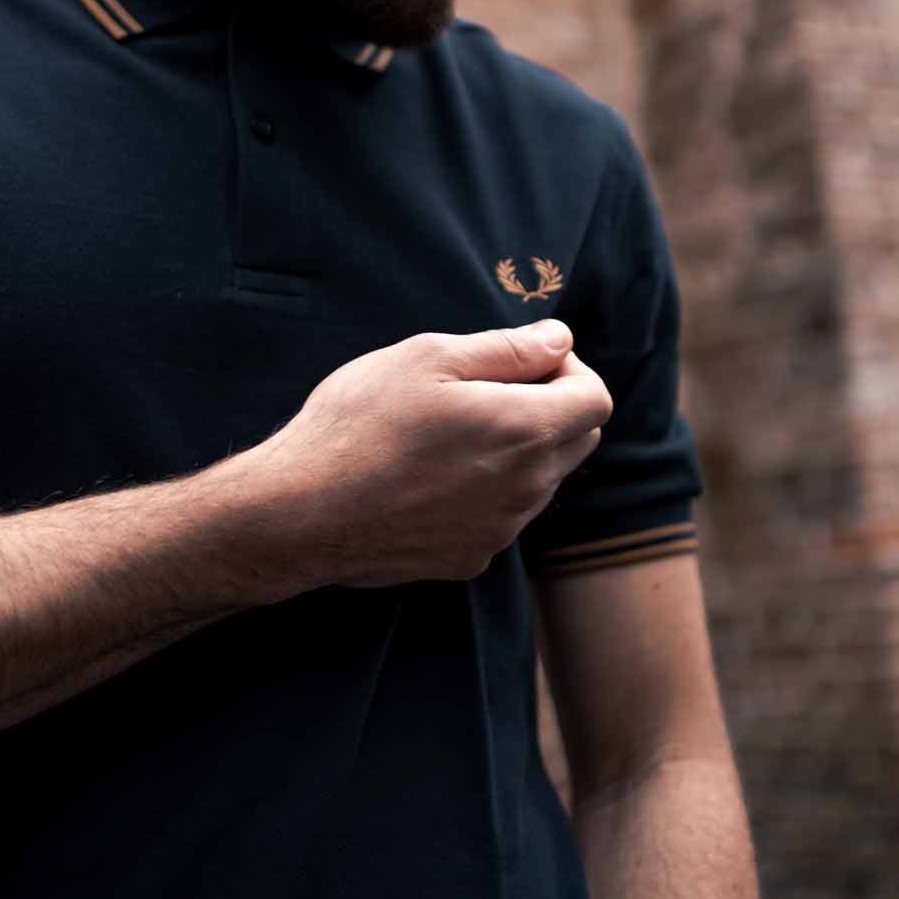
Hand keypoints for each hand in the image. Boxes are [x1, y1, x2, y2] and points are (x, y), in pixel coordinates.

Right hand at [253, 320, 611, 589]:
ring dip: (517, 451)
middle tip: (483, 390)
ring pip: (539, 481)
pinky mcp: (470, 558)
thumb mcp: (428, 357)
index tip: (521, 363)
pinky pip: (501, 515)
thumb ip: (507, 348)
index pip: (596, 399)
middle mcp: (526, 488)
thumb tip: (560, 340)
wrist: (302, 512)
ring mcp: (500, 530)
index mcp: (523, 430)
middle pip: (577, 440)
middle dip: (550, 407)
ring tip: (446, 434)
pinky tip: (428, 477)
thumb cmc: (359, 423)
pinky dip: (485, 491)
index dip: (568, 371)